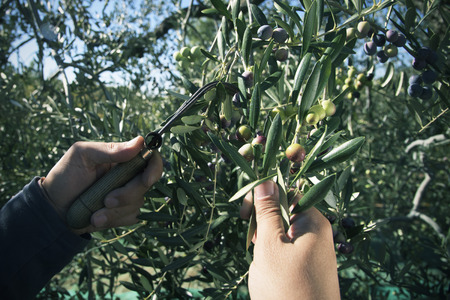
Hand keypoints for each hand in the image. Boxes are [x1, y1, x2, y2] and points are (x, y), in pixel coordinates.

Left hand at [41, 136, 162, 234]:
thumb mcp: (82, 155)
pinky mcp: (123, 212)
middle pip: (146, 183)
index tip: (145, 180)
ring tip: (93, 214)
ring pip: (138, 203)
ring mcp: (127, 194)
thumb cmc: (65, 176)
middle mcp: (128, 175)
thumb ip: (109, 149)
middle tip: (106, 200)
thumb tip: (139, 142)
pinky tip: (95, 219)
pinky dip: (112, 220)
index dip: (154, 168)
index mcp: (122, 158)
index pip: (150, 158)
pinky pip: (130, 217)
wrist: (53, 208)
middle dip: (128, 194)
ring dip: (115, 211)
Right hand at [241, 181, 339, 298]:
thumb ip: (267, 212)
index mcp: (314, 223)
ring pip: (283, 233)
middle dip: (264, 222)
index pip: (288, 193)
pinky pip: (288, 250)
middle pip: (285, 212)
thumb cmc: (286, 288)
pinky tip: (267, 270)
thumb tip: (265, 181)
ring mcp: (314, 252)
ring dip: (266, 241)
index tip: (245, 214)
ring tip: (260, 260)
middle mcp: (318, 234)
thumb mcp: (270, 246)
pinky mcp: (308, 267)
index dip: (264, 198)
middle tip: (252, 240)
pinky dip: (273, 255)